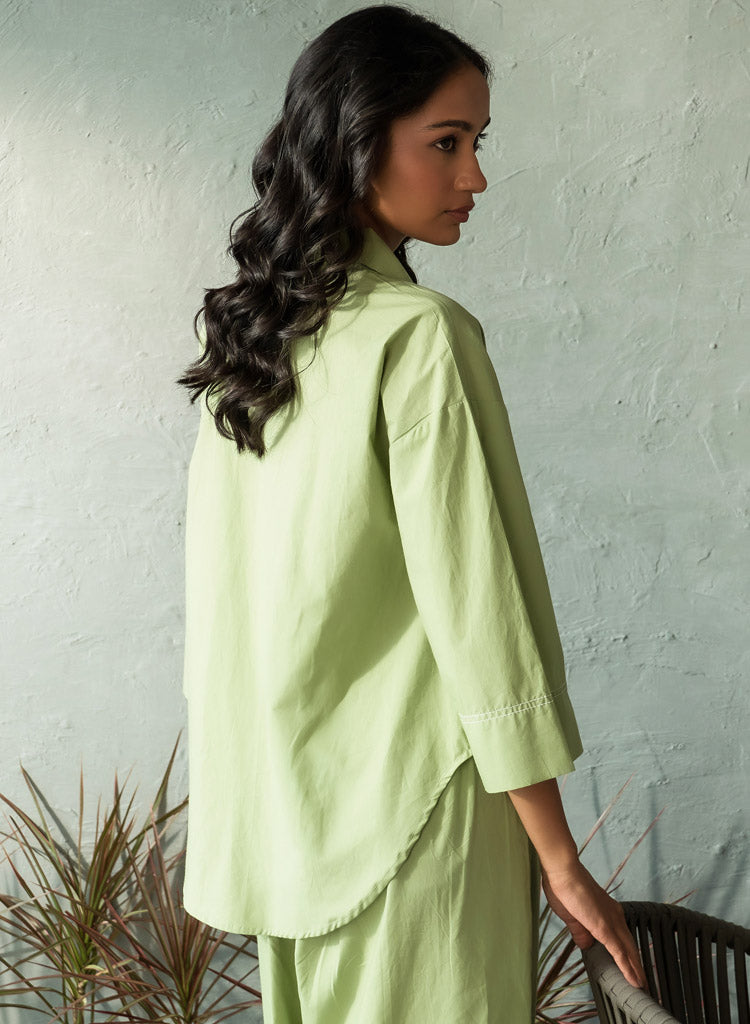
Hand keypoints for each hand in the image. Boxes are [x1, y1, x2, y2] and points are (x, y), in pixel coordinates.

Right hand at [541, 861, 647, 989]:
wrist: (562, 870)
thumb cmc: (563, 887)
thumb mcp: (571, 915)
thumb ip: (580, 931)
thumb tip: (586, 944)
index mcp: (606, 911)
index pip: (621, 937)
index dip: (628, 953)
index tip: (632, 966)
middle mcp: (614, 916)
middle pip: (630, 946)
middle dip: (637, 965)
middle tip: (644, 982)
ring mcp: (611, 922)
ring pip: (629, 952)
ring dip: (637, 970)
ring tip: (643, 986)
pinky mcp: (605, 929)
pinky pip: (620, 953)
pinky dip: (629, 969)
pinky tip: (635, 981)